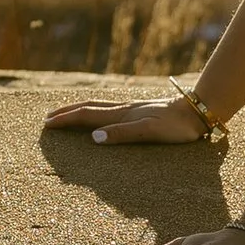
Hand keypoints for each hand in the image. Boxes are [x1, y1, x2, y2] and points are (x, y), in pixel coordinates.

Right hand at [45, 94, 215, 145]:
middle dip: (67, 113)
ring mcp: (132, 109)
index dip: (65, 120)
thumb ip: (122, 134)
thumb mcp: (149, 132)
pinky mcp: (141, 111)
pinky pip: (110, 110)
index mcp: (122, 114)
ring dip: (80, 110)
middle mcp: (124, 109)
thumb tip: (93, 137)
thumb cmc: (176, 127)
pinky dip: (97, 112)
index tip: (47, 124)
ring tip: (68, 114)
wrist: (198, 112)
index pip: (86, 116)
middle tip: (48, 118)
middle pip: (88, 108)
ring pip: (99, 107)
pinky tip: (102, 116)